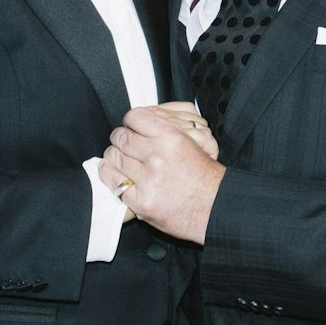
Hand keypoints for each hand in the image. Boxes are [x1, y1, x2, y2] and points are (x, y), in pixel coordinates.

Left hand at [100, 106, 225, 242]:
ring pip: (114, 157)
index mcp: (171, 137)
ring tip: (119, 157)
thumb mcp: (195, 141)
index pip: (135, 117)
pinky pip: (113, 182)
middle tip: (123, 142)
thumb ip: (168, 130)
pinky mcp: (141, 201)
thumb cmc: (206, 177)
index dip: (130, 121)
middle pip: (122, 137)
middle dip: (120, 138)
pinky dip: (109, 174)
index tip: (131, 126)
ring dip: (114, 155)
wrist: (216, 207)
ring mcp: (148, 179)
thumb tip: (143, 122)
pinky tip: (113, 171)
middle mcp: (157, 155)